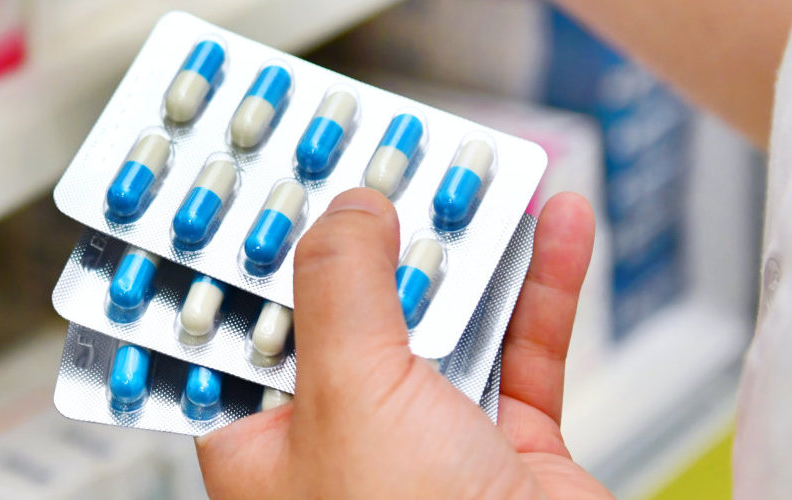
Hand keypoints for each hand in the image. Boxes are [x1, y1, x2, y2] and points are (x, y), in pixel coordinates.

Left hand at [194, 188, 610, 498]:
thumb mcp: (348, 395)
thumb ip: (342, 290)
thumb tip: (345, 211)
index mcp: (261, 444)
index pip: (237, 329)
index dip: (252, 254)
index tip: (271, 183)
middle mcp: (338, 443)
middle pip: (345, 311)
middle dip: (372, 235)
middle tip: (389, 157)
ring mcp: (426, 447)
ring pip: (440, 323)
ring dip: (465, 250)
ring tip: (478, 175)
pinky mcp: (506, 454)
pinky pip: (521, 353)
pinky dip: (540, 289)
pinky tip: (553, 226)